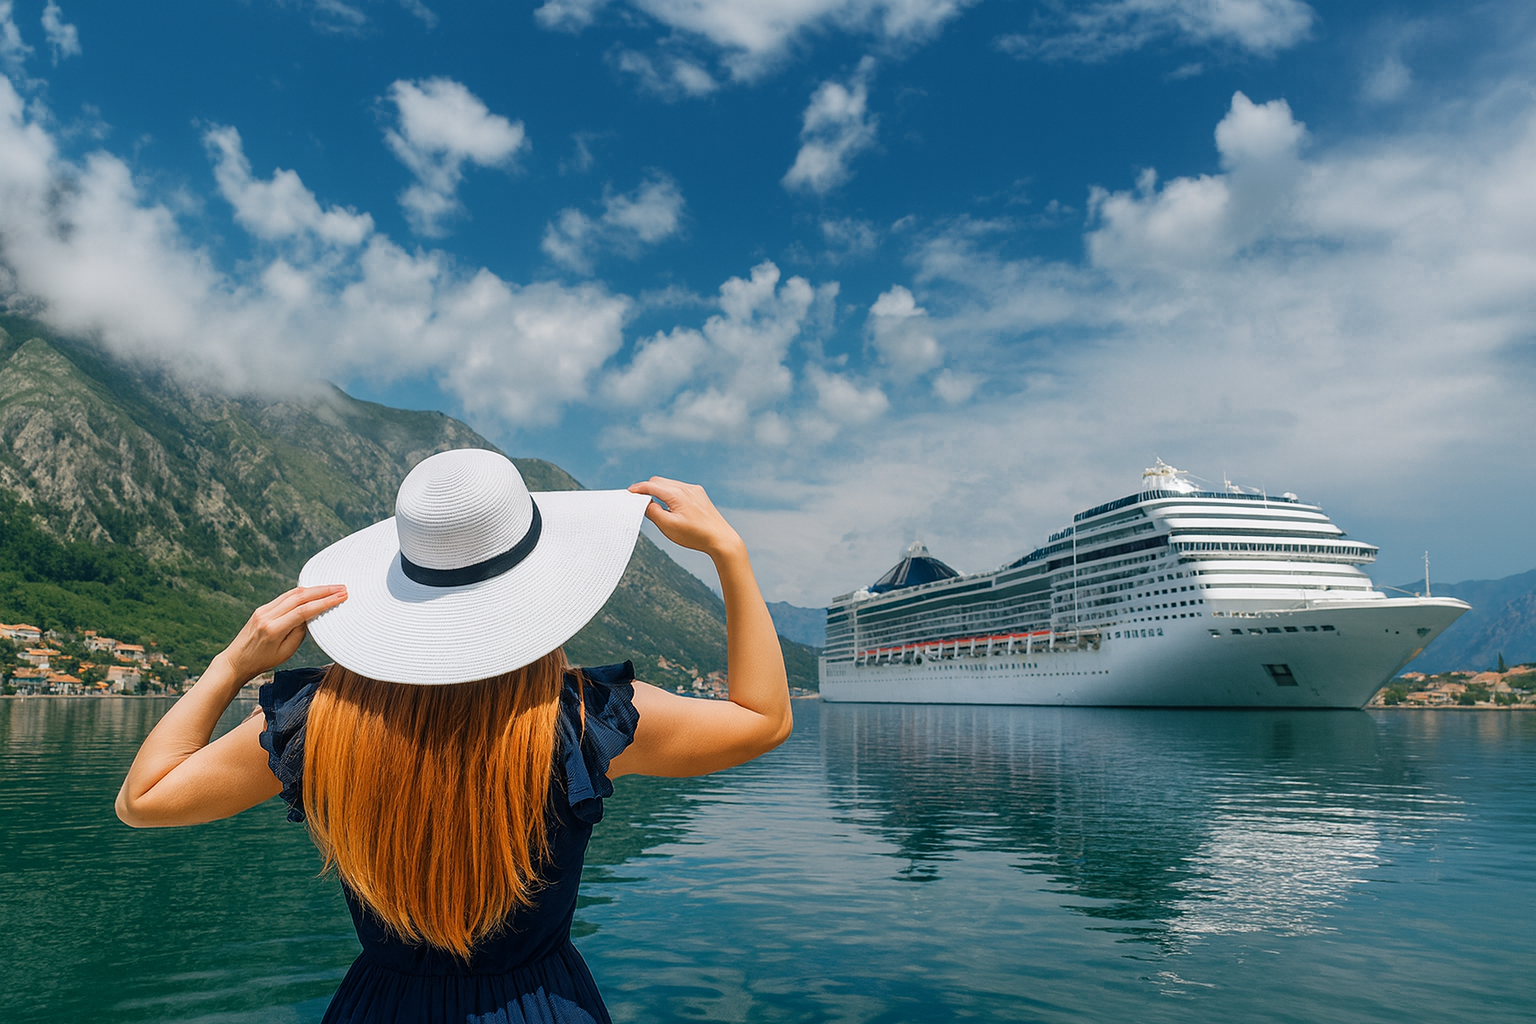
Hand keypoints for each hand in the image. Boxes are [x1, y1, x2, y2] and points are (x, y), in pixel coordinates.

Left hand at [220, 585, 346, 680]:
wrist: (236, 661)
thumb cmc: (262, 661)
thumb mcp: (285, 652)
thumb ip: (300, 632)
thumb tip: (310, 615)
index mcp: (274, 628)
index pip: (304, 610)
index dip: (325, 602)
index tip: (341, 597)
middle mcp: (267, 615)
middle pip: (300, 597)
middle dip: (323, 591)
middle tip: (341, 588)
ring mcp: (263, 610)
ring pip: (292, 593)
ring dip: (314, 589)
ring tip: (331, 588)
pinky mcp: (262, 609)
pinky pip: (285, 597)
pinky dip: (301, 592)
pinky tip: (313, 591)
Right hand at [628, 477, 743, 559]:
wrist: (721, 539)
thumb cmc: (694, 535)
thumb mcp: (667, 526)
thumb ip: (652, 511)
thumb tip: (644, 502)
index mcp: (677, 494)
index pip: (651, 485)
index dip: (638, 489)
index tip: (628, 493)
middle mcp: (687, 488)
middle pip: (660, 482)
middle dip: (648, 489)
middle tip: (638, 500)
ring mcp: (695, 491)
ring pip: (670, 485)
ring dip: (659, 491)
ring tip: (653, 505)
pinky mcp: (700, 496)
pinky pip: (680, 489)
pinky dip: (670, 494)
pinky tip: (670, 507)